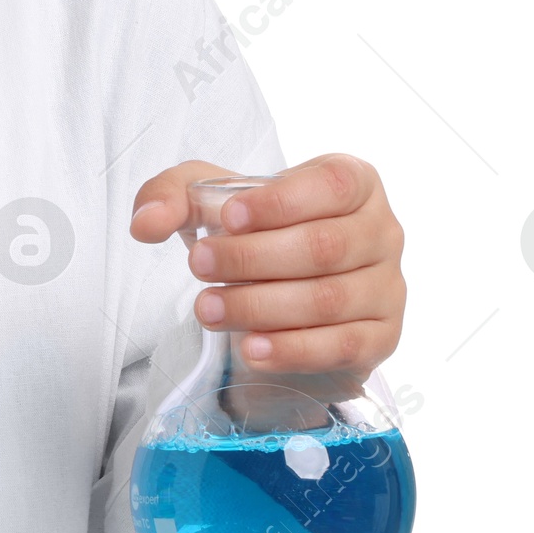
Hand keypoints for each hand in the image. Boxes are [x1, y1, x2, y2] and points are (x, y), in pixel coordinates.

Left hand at [129, 156, 405, 402]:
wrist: (283, 285)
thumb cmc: (256, 227)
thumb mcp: (210, 197)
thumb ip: (172, 196)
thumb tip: (145, 223)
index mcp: (355, 182)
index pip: (332, 185)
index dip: (281, 201)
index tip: (226, 217)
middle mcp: (383, 232)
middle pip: (323, 246)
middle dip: (252, 258)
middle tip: (198, 264)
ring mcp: (388, 287)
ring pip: (328, 300)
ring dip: (259, 306)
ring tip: (206, 309)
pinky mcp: (381, 337)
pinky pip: (341, 347)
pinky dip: (292, 349)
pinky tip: (250, 348)